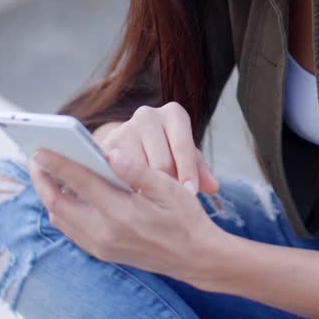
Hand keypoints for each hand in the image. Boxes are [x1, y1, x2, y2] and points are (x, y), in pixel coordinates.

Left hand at [28, 147, 224, 283]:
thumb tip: (111, 152)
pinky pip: (70, 230)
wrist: (195, 258)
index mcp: (122, 213)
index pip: (80, 182)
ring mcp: (101, 246)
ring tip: (47, 173)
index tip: (39, 149)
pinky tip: (67, 194)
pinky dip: (62, 211)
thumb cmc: (184, 217)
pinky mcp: (102, 253)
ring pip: (60, 219)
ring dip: (49, 195)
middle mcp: (106, 233)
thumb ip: (137, 170)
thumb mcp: (169, 188)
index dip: (57, 163)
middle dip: (42, 180)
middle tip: (36, 158)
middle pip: (57, 204)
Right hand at [96, 102, 218, 194]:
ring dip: (144, 189)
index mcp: (174, 114)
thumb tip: (213, 187)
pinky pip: (116, 172)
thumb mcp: (186, 159)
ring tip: (149, 204)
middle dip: (166, 185)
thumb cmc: (167, 152)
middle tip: (167, 203)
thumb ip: (200, 171)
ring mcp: (124, 128)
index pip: (183, 145)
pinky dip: (124, 187)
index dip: (188, 172)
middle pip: (162, 161)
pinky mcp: (104, 145)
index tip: (191, 194)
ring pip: (138, 169)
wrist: (132, 146)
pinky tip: (131, 199)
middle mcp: (147, 115)